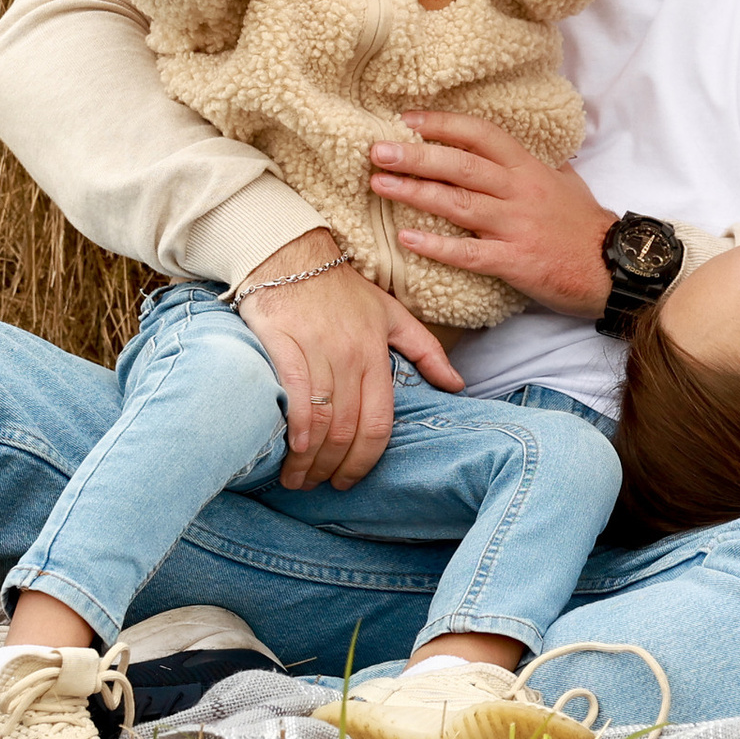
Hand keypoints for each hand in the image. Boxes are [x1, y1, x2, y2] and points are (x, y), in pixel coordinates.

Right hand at [232, 231, 462, 488]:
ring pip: (319, 420)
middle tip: (319, 487)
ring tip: (297, 479)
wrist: (293, 252)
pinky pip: (291, 395)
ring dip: (308, 460)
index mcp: (377, 353)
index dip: (365, 461)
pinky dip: (293, 428)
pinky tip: (288, 451)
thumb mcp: (393, 314)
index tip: (349, 481)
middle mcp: (349, 355)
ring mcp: (316, 349)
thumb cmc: (343, 288)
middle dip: (333, 468)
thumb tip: (457, 386)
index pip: (379, 422)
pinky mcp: (282, 342)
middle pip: (347, 429)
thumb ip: (427, 352)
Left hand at [368, 113, 612, 317]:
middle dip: (416, 155)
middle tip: (377, 150)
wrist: (614, 267)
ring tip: (379, 184)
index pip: (480, 134)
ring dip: (415, 192)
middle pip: (461, 165)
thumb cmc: (586, 225)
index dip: (443, 124)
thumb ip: (536, 163)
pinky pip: (468, 253)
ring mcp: (516, 226)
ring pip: (458, 204)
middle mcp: (519, 191)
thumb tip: (513, 149)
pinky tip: (406, 238)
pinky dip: (436, 246)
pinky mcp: (515, 262)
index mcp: (529, 167)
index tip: (407, 119)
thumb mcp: (564, 181)